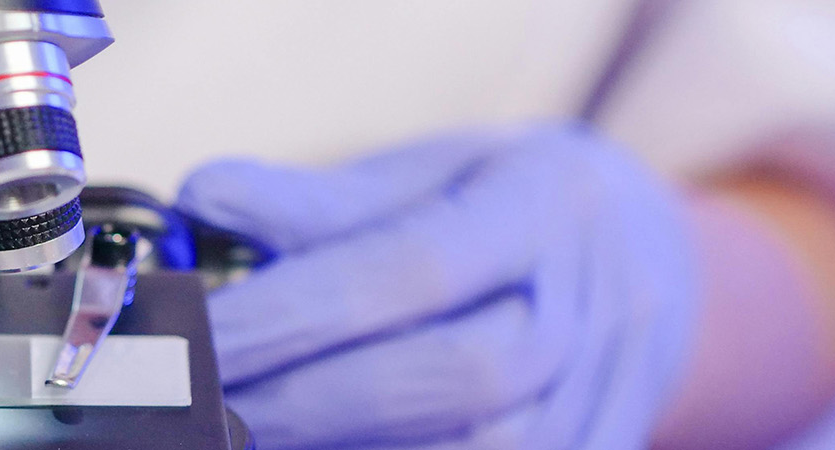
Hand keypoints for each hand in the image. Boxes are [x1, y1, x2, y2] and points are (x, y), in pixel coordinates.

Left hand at [176, 124, 697, 448]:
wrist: (640, 264)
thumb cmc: (497, 209)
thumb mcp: (425, 173)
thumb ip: (318, 199)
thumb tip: (203, 199)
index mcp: (545, 208)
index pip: (409, 269)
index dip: (292, 313)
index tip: (194, 335)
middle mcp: (590, 310)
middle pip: (451, 376)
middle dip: (306, 399)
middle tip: (203, 402)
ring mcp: (601, 398)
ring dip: (344, 449)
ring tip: (246, 434)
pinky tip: (318, 449)